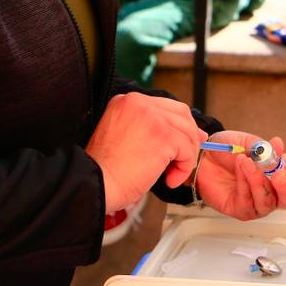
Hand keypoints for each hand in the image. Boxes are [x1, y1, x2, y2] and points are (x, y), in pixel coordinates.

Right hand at [86, 93, 202, 212]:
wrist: (96, 184)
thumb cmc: (106, 170)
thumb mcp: (123, 136)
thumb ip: (149, 127)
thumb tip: (185, 130)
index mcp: (127, 101)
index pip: (165, 106)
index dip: (179, 124)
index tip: (185, 140)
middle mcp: (139, 103)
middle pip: (181, 113)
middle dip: (190, 135)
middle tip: (188, 155)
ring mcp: (152, 117)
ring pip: (187, 132)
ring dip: (186, 156)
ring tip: (171, 174)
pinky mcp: (163, 136)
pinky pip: (187, 150)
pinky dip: (183, 168)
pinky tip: (169, 180)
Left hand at [195, 131, 285, 220]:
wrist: (204, 156)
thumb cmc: (229, 151)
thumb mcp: (249, 144)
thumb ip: (265, 149)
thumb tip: (279, 146)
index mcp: (278, 173)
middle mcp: (271, 191)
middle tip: (278, 173)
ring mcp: (257, 203)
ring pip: (267, 201)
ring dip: (258, 180)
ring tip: (247, 162)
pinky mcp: (241, 210)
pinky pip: (248, 202)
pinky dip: (245, 183)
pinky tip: (240, 168)